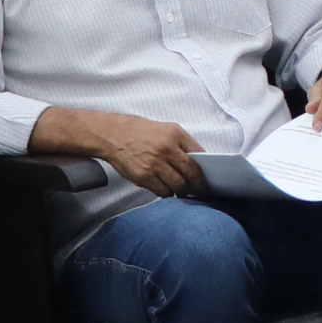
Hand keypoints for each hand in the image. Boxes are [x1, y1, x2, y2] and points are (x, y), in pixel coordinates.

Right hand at [82, 113, 204, 196]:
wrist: (113, 135)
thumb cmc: (141, 132)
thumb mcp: (167, 129)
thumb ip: (184, 144)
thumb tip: (200, 162)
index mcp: (175, 135)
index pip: (199, 157)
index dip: (205, 172)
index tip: (208, 181)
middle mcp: (166, 149)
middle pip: (190, 175)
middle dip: (197, 187)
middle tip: (199, 191)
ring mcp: (154, 164)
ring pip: (178, 186)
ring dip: (182, 191)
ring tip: (182, 191)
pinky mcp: (143, 176)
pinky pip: (162, 191)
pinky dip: (167, 193)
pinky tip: (167, 189)